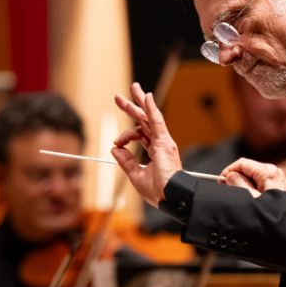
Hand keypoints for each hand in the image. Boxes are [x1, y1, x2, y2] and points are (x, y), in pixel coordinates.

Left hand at [112, 82, 182, 205]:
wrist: (170, 197)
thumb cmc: (159, 191)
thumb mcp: (136, 175)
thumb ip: (126, 161)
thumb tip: (114, 149)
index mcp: (155, 151)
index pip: (139, 134)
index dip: (125, 136)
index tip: (116, 143)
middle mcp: (160, 143)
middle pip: (143, 120)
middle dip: (131, 107)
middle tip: (119, 97)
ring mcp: (163, 141)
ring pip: (148, 117)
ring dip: (138, 102)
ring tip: (131, 90)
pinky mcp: (164, 141)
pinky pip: (157, 121)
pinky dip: (151, 108)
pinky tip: (146, 97)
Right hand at [220, 157, 285, 195]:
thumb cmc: (273, 214)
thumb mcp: (252, 199)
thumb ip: (239, 185)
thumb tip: (230, 175)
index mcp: (267, 172)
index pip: (242, 163)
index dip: (229, 171)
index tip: (221, 182)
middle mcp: (273, 172)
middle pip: (247, 168)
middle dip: (236, 177)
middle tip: (228, 190)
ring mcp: (276, 178)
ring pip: (252, 175)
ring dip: (243, 183)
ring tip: (240, 196)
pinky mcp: (276, 185)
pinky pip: (259, 182)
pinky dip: (251, 187)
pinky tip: (250, 197)